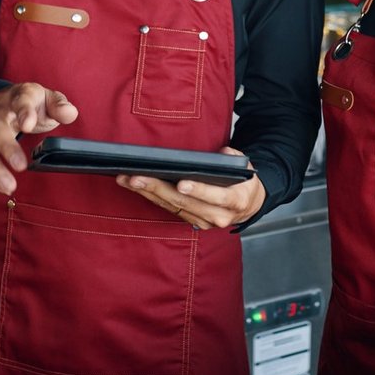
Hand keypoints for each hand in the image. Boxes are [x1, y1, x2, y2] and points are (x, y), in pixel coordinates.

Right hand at [0, 82, 77, 194]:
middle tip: (20, 166)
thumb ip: (60, 106)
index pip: (20, 100)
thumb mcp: (50, 100)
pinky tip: (1, 187)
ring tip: (10, 186)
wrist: (7, 100)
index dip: (24, 113)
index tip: (28, 126)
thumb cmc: (32, 104)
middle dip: (7, 147)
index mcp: (18, 96)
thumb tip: (69, 114)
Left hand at [115, 147, 264, 229]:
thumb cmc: (243, 183)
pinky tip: (136, 186)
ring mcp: (203, 222)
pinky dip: (151, 197)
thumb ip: (234, 158)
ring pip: (171, 206)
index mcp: (235, 202)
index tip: (181, 183)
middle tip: (137, 177)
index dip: (198, 190)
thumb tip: (221, 153)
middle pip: (184, 202)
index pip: (216, 196)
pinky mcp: (191, 221)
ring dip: (147, 192)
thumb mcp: (246, 167)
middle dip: (158, 188)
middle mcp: (218, 216)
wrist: (248, 205)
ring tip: (127, 179)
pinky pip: (168, 209)